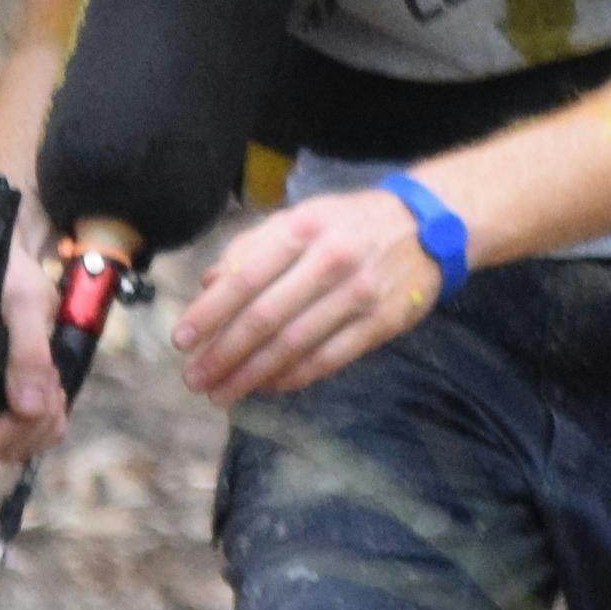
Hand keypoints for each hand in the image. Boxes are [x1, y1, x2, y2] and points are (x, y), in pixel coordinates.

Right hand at [0, 204, 67, 476]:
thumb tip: (27, 407)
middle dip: (25, 427)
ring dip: (40, 423)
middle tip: (46, 391)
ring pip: (18, 439)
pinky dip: (49, 418)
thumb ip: (27, 352)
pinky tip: (50, 391)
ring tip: (47, 383)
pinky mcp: (11, 393)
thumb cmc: (7, 271)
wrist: (13, 256)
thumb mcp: (22, 300)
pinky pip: (35, 427)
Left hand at [173, 186, 444, 403]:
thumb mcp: (301, 216)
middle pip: (265, 318)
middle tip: (195, 378)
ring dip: (251, 375)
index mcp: (303, 229)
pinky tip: (267, 386)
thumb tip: (208, 284)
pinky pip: (328, 359)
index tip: (181, 341)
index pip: (245, 278)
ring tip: (222, 392)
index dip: (209, 314)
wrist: (428, 226)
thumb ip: (252, 246)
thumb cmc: (350, 223)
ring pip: (293, 346)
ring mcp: (358, 295)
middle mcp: (330, 261)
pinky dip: (293, 377)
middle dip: (223, 354)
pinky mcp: (380, 324)